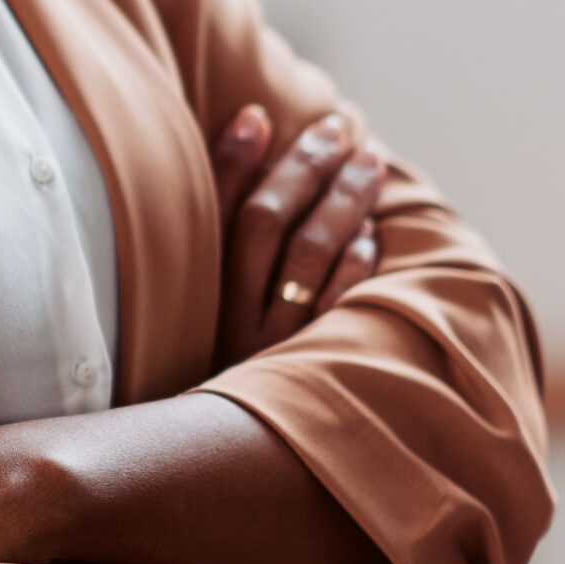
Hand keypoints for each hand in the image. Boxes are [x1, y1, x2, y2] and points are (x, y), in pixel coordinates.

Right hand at [210, 106, 382, 368]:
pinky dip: (355, 263)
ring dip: (341, 201)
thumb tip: (251, 124)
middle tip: (332, 128)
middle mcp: (228, 319)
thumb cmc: (224, 353)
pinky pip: (339, 307)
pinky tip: (369, 233)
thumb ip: (222, 222)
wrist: (228, 450)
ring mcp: (271, 347)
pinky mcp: (310, 371)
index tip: (258, 113)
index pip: (213, 211)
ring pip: (308, 257)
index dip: (235, 159)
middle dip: (302, 167)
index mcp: (195, 295)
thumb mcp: (206, 298)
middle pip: (266, 224)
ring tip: (367, 162)